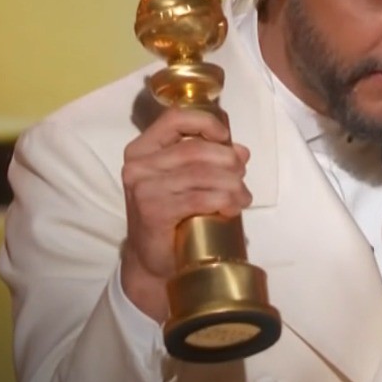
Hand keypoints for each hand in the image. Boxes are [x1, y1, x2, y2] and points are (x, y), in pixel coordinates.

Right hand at [118, 107, 251, 322]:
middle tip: (242, 177)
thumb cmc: (170, 218)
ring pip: (202, 173)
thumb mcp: (186, 183)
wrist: (152, 262)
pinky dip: (224, 200)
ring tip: (243, 196)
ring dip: (232, 184)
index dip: (206, 123)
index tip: (226, 139)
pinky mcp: (154, 211)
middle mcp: (138, 165)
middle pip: (196, 150)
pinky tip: (232, 207)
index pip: (175, 119)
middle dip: (229, 161)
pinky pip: (200, 198)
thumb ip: (208, 162)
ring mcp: (144, 188)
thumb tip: (242, 151)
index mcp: (142, 149)